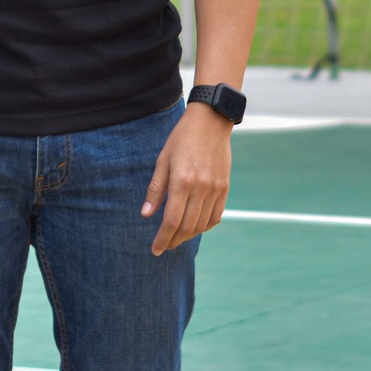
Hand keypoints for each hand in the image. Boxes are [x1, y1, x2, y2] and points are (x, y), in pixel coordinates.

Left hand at [141, 102, 233, 255]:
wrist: (211, 122)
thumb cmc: (182, 138)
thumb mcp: (163, 160)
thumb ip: (156, 189)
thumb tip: (146, 214)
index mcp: (182, 181)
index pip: (171, 221)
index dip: (162, 239)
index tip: (155, 249)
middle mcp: (201, 188)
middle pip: (187, 227)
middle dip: (174, 241)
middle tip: (164, 246)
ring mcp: (215, 189)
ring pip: (202, 225)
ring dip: (188, 236)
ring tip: (177, 237)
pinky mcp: (224, 188)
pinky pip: (216, 216)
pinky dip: (205, 226)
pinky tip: (195, 226)